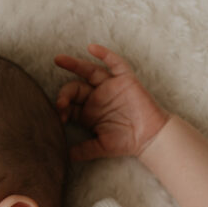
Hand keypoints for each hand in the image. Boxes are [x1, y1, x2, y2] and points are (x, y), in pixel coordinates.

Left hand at [54, 44, 168, 159]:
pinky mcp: (124, 79)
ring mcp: (109, 87)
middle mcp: (96, 97)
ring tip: (58, 60)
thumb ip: (83, 150)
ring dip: (74, 64)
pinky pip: (115, 63)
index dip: (61, 109)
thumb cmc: (126, 142)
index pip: (69, 105)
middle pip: (75, 88)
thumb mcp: (100, 147)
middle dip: (65, 93)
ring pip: (89, 72)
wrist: (149, 138)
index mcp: (88, 112)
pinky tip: (91, 48)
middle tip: (60, 102)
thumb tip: (63, 157)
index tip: (58, 117)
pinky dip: (104, 54)